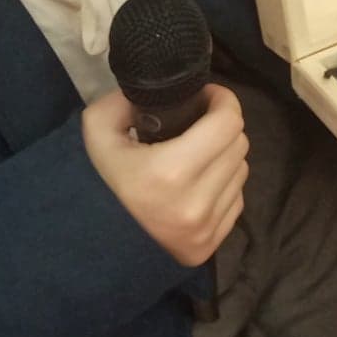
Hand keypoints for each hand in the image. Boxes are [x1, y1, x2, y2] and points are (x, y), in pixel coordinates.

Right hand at [81, 83, 248, 265]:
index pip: (228, 123)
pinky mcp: (212, 244)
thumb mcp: (97, 131)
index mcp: (171, 171)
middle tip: (201, 122)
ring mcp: (207, 227)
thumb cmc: (99, 182)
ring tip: (198, 154)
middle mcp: (196, 202)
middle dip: (222, 126)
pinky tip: (199, 184)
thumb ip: (121, 102)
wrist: (94, 243)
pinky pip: (237, 198)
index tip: (206, 97)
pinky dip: (224, 185)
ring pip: (241, 170)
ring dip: (224, 156)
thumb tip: (156, 91)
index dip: (222, 101)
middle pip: (238, 143)